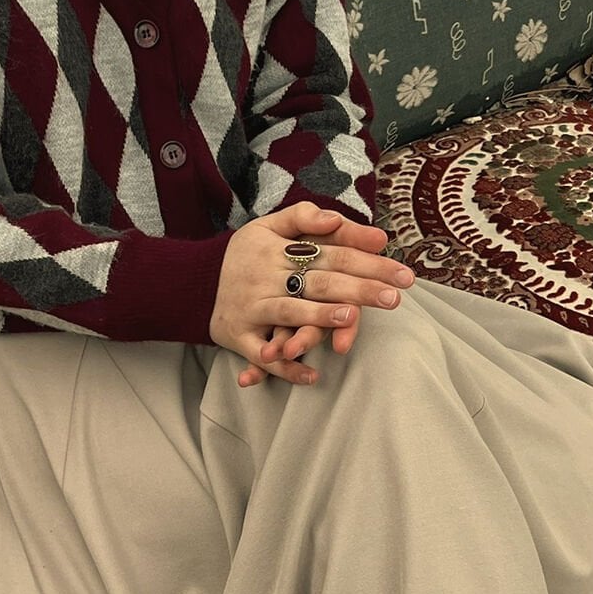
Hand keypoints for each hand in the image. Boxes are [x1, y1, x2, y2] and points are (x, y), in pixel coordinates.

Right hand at [209, 201, 413, 386]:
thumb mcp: (267, 226)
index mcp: (276, 250)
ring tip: (350, 317)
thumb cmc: (244, 256)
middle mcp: (264, 278)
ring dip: (319, 317)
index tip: (399, 271)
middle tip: (394, 298)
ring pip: (289, 313)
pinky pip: (263, 356)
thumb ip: (304, 217)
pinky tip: (313, 376)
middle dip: (358, 289)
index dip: (366, 260)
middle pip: (318, 282)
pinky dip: (286, 368)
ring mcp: (251, 309)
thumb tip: (340, 218)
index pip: (330, 252)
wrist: (192, 285)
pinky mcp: (239, 338)